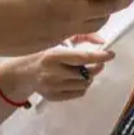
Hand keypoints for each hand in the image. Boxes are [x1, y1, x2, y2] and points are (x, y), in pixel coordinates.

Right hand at [0, 44, 114, 102]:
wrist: (23, 73)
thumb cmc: (44, 53)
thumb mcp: (60, 40)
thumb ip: (82, 37)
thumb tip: (101, 41)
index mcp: (52, 56)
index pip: (82, 58)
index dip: (100, 56)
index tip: (110, 54)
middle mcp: (51, 73)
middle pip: (87, 73)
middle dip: (96, 67)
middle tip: (97, 62)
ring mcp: (52, 87)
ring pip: (85, 84)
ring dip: (89, 77)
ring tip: (81, 70)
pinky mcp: (53, 97)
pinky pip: (79, 93)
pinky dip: (82, 86)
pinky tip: (74, 79)